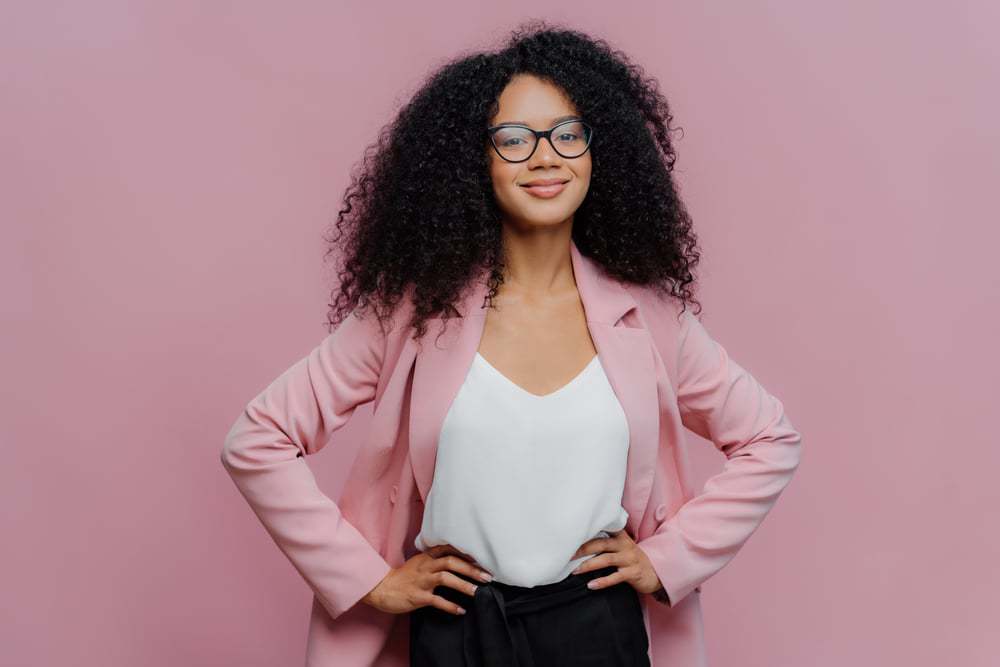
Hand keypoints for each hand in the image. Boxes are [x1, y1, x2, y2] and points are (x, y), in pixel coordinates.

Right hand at [361, 544, 493, 615]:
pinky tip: (461, 610)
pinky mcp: (418, 596)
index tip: (483, 559)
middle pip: (451, 562)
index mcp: (427, 556)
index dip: (467, 553)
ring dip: (463, 585)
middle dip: (471, 569)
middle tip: (487, 577)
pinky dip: (450, 605)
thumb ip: (435, 560)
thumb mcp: (419, 563)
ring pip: (445, 578)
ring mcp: (421, 581)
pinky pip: (436, 600)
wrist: (382, 588)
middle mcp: (425, 566)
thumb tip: (458, 561)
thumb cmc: (403, 577)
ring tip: (477, 592)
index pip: (449, 549)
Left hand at [570, 530, 663, 595]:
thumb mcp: (622, 546)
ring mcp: (629, 559)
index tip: (572, 533)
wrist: (656, 572)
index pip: (603, 529)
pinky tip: (590, 585)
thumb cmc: (632, 559)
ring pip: (606, 559)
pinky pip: (615, 577)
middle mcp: (625, 545)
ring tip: (575, 570)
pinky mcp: (632, 573)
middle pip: (601, 543)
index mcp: (620, 536)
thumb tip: (580, 544)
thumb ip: (606, 542)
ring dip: (589, 565)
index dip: (588, 530)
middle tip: (568, 554)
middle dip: (583, 548)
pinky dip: (602, 581)